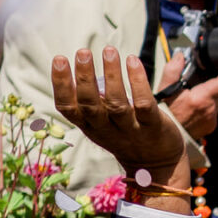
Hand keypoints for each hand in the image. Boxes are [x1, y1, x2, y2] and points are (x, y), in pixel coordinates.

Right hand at [51, 48, 190, 191]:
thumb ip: (94, 96)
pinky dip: (138, 82)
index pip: (68, 108)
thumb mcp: (104, 120)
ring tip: (108, 51)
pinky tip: (132, 61)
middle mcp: (107, 130)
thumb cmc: (126, 134)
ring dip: (112, 76)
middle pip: (90, 105)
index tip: (59, 59)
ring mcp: (131, 130)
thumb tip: (81, 65)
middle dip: (84, 78)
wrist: (158, 165)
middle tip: (83, 52)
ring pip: (117, 104)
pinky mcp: (154, 128)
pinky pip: (144, 104)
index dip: (61, 85)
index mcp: (90, 126)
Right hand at [155, 49, 217, 145]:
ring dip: (213, 94)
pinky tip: (197, 103)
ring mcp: (212, 119)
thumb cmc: (164, 114)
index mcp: (202, 99)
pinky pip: (215, 110)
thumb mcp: (164, 89)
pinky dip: (209, 105)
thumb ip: (173, 70)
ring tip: (200, 89)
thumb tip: (180, 56)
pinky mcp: (211, 126)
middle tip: (211, 75)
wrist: (163, 137)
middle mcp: (210, 110)